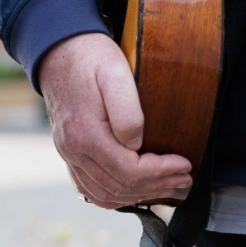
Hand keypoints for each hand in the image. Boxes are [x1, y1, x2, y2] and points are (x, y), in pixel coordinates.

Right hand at [39, 33, 194, 208]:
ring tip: (167, 186)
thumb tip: (136, 145)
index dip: (161, 172)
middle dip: (157, 185)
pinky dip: (116, 196)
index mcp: (86, 135)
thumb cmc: (91, 58)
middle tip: (185, 178)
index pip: (128, 171)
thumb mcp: (115, 72)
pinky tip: (136, 190)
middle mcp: (74, 151)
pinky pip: (91, 188)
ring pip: (104, 194)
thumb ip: (128, 111)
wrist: (60, 50)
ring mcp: (69, 154)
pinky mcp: (70, 153)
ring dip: (139, 195)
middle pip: (119, 187)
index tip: (185, 164)